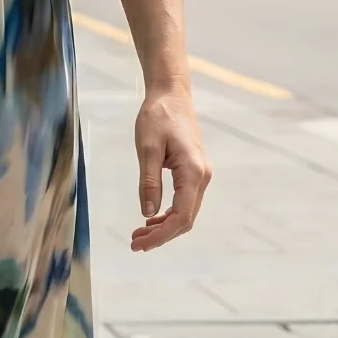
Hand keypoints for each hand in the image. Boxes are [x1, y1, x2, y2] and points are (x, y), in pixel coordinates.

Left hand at [131, 82, 210, 251]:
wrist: (171, 94)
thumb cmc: (158, 116)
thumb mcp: (147, 148)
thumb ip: (149, 181)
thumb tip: (147, 213)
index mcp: (192, 172)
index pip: (181, 216)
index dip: (161, 235)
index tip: (140, 243)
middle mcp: (202, 177)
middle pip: (186, 219)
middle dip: (162, 235)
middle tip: (135, 243)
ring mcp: (200, 174)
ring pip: (186, 211)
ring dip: (164, 226)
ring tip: (140, 233)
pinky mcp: (194, 170)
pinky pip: (185, 200)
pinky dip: (169, 213)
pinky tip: (152, 217)